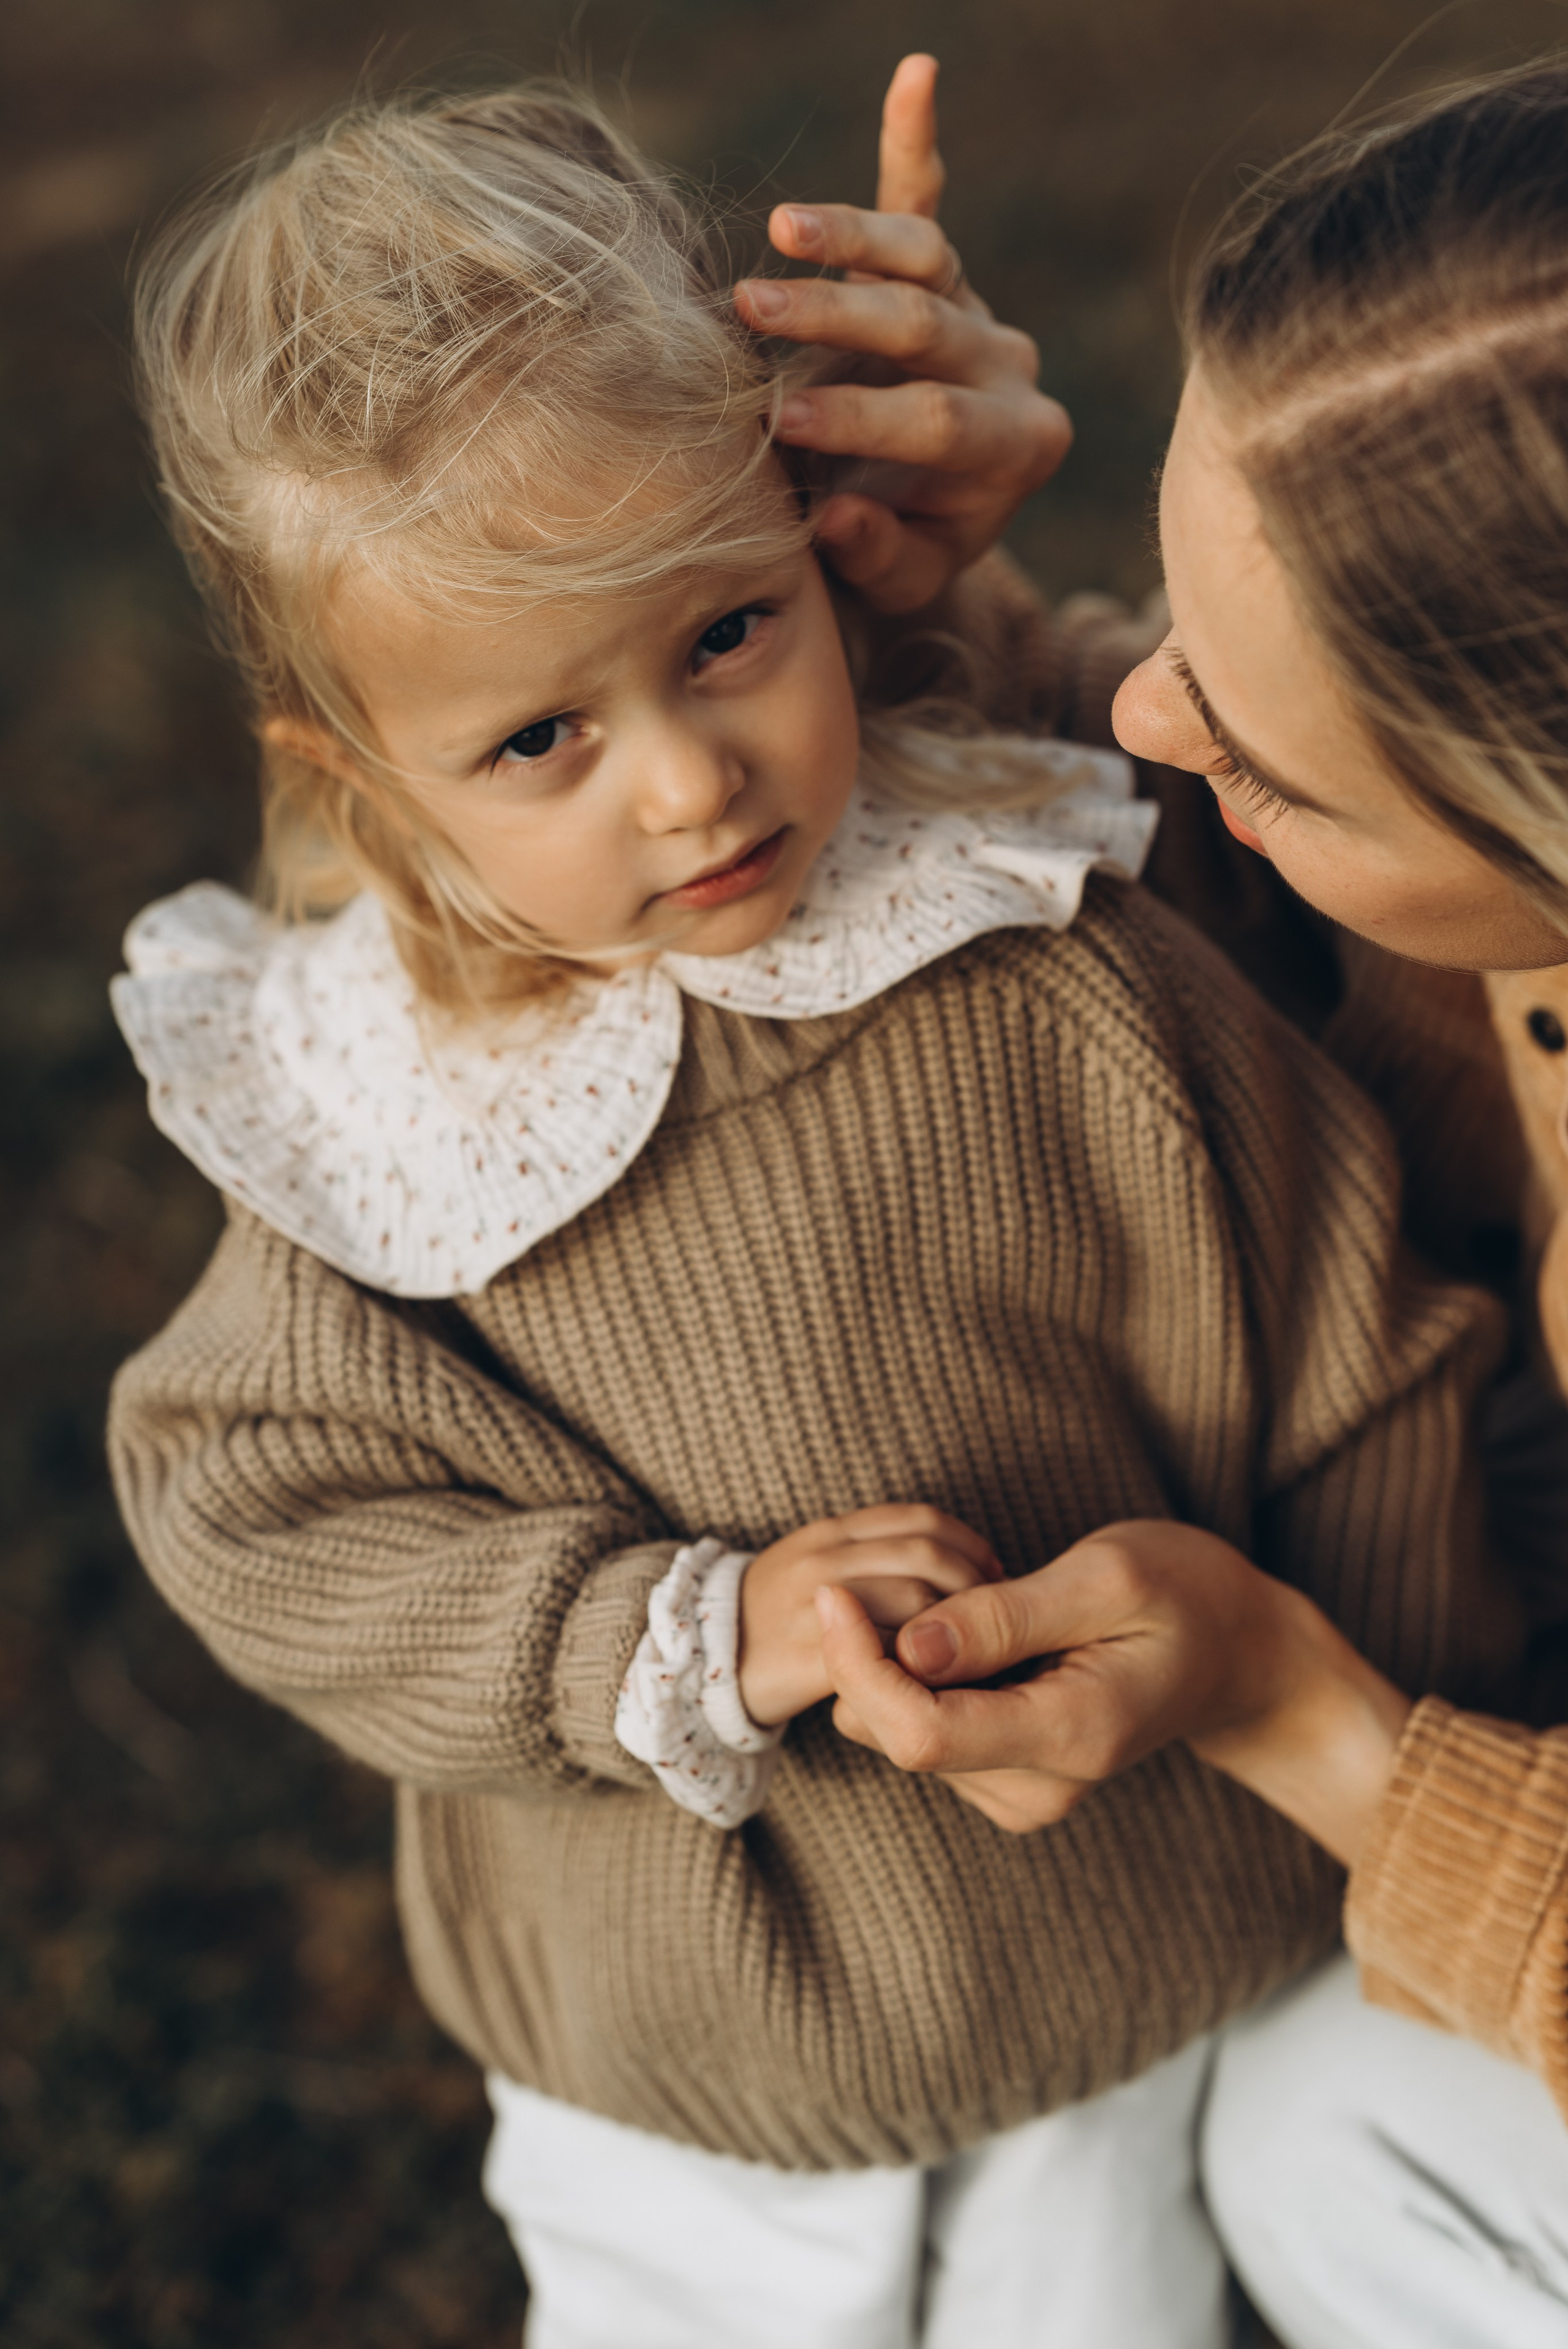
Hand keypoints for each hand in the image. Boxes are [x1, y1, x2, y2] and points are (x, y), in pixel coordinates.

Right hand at [732, 53, 1070, 612]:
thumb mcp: (903, 582)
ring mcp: (975, 310)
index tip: (786, 423)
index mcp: (1016, 446)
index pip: (939, 423)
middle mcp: (1008, 365)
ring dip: (849, 236)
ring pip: (922, 258)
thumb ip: (880, 558)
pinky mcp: (940, 273)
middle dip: (836, 320)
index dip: (864, 421)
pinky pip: (928, 202)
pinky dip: (916, 141)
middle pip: (923, 328)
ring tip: (784, 229)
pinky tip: (918, 74)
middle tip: (753, 315)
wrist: (925, 519)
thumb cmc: (906, 552)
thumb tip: (840, 520)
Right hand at [738, 1503, 999, 1729]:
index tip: (994, 1575)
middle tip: (995, 1621)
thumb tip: (947, 1564)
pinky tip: (935, 1685)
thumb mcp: (815, 1567)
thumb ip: (870, 1556)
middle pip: (927, 1556)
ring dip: (957, 1631)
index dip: (968, 1545)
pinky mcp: (809, 1654)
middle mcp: (825, 1558)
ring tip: (973, 1657)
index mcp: (831, 1532)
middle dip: (974, 1587)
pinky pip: (886, 1654)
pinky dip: (921, 1668)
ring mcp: (815, 1604)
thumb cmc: (772, 1621)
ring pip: (915, 1603)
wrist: (698, 1663)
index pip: (920, 1519)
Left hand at [816, 1520, 1411, 1861]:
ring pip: (898, 1736)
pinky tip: (960, 1639)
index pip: (921, 1734)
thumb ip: (1006, 1618)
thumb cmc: (1184, 1594)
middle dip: (864, 1659)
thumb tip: (907, 1647)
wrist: (1236, 1651)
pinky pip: (923, 1732)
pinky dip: (914, 1681)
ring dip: (889, 1668)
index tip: (833, 1593)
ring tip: (949, 1606)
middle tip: (885, 1582)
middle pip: (898, 1738)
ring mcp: (1024, 1791)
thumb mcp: (1106, 1576)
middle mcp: (1042, 1786)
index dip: (857, 1666)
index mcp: (1071, 1734)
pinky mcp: (1008, 1780)